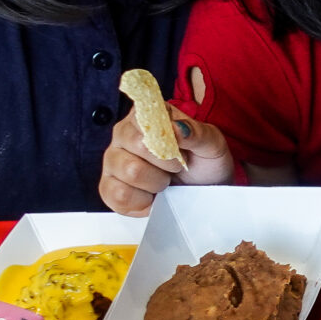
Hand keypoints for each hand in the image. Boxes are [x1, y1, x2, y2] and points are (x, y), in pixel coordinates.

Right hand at [99, 108, 232, 214]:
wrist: (205, 187)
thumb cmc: (203, 161)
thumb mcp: (211, 143)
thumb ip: (197, 132)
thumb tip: (177, 127)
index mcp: (145, 116)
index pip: (143, 124)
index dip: (166, 146)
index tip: (180, 154)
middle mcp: (123, 135)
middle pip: (135, 151)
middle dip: (163, 169)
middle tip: (175, 169)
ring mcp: (113, 160)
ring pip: (128, 175)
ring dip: (154, 185)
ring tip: (163, 182)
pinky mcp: (109, 186)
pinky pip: (117, 197)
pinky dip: (141, 203)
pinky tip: (152, 198)